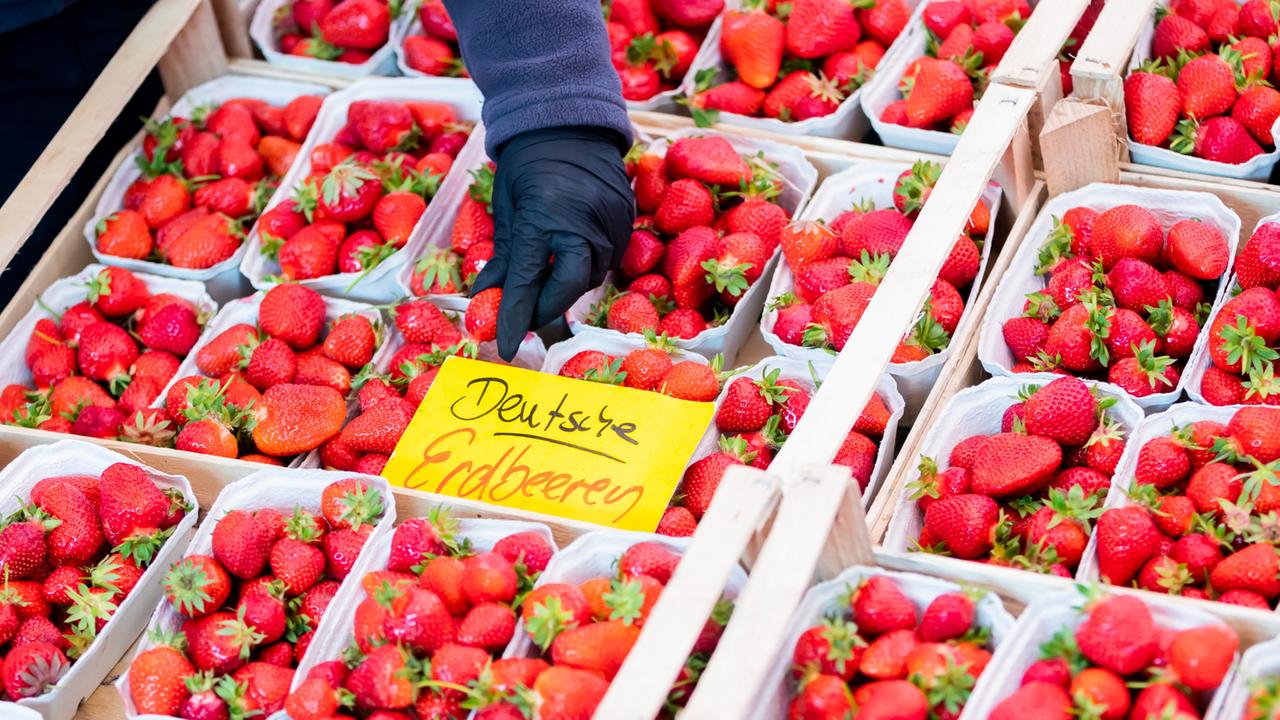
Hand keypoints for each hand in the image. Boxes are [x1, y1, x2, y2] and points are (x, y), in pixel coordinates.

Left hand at [471, 126, 634, 359]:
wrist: (566, 120)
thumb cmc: (527, 163)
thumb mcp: (507, 208)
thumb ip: (503, 258)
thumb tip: (486, 299)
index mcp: (542, 216)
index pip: (527, 281)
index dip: (515, 316)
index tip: (504, 346)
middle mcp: (582, 221)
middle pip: (570, 286)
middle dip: (547, 307)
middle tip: (528, 315)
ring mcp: (610, 219)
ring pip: (591, 274)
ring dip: (566, 284)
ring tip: (546, 281)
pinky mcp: (625, 216)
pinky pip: (608, 256)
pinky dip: (587, 264)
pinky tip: (570, 257)